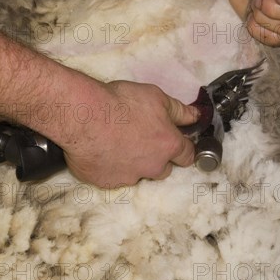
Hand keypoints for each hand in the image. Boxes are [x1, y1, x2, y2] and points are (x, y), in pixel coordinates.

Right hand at [62, 81, 198, 187]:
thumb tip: (196, 117)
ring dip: (133, 163)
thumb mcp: (156, 97)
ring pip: (138, 174)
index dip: (182, 148)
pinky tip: (101, 150)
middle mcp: (153, 167)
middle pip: (163, 169)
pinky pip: (112, 177)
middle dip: (156, 158)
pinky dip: (110, 167)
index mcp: (169, 146)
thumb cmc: (120, 103)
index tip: (176, 142)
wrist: (83, 117)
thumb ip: (179, 111)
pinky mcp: (106, 183)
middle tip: (140, 139)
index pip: (187, 155)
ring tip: (116, 143)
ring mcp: (129, 178)